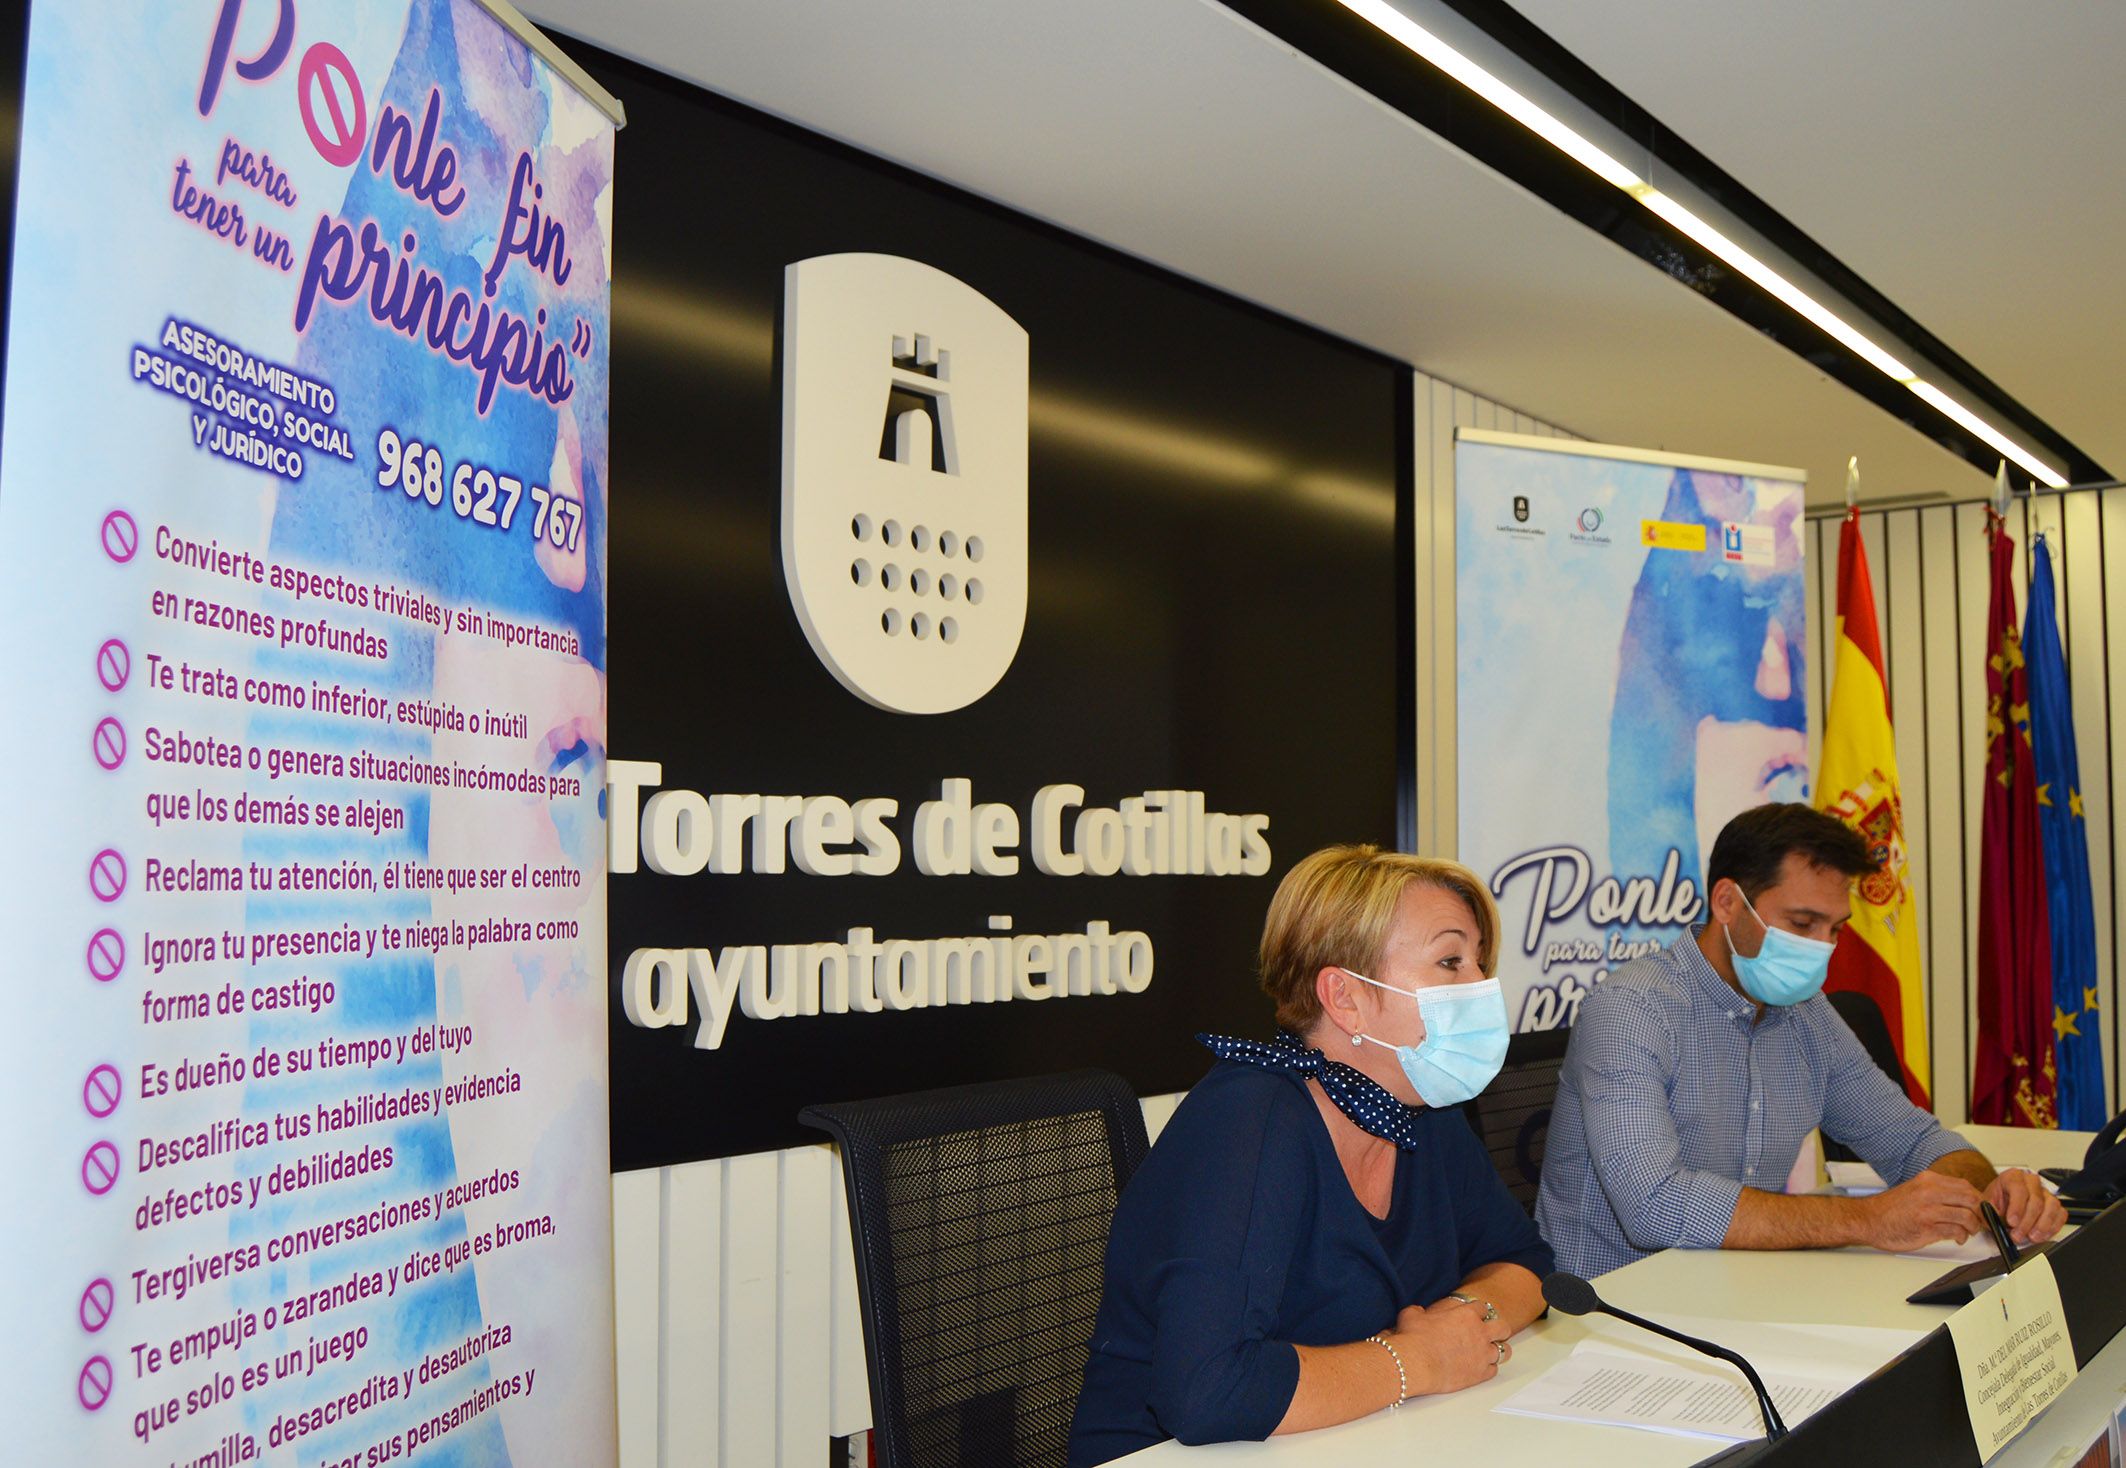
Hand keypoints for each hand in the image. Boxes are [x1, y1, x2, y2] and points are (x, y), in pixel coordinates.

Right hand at [1389, 1298, 1509, 1395]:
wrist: (1415, 1363)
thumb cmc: (1413, 1338)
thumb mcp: (1412, 1315)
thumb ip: (1420, 1311)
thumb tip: (1418, 1312)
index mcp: (1466, 1314)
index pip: (1483, 1308)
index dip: (1478, 1312)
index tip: (1473, 1317)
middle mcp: (1480, 1333)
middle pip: (1503, 1327)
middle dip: (1498, 1329)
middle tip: (1489, 1333)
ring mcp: (1483, 1354)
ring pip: (1504, 1351)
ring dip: (1495, 1350)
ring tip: (1486, 1353)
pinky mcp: (1480, 1374)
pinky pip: (1494, 1370)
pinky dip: (1488, 1369)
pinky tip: (1478, 1368)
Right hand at [1862, 1170, 1983, 1251]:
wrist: (1868, 1220)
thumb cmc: (1890, 1209)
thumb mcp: (1915, 1190)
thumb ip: (1937, 1192)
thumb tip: (1963, 1200)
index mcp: (1927, 1180)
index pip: (1965, 1186)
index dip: (1978, 1200)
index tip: (1980, 1209)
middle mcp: (1928, 1191)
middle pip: (1970, 1199)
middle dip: (1980, 1213)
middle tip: (1979, 1221)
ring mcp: (1927, 1209)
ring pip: (1966, 1216)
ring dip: (1972, 1227)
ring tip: (1967, 1231)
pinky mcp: (1926, 1227)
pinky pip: (1955, 1231)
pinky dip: (1961, 1237)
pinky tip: (1957, 1238)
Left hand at [1985, 1169, 2067, 1244]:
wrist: (2002, 1207)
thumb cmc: (1995, 1204)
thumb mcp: (1985, 1206)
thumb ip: (1988, 1211)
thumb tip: (1993, 1217)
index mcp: (2012, 1177)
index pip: (2019, 1189)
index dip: (2017, 1207)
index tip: (2012, 1222)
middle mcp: (2031, 1182)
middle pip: (2036, 1200)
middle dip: (2027, 1222)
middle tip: (2018, 1235)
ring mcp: (2045, 1192)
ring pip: (2051, 1206)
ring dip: (2042, 1225)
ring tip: (2031, 1237)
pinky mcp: (2055, 1204)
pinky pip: (2061, 1214)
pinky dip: (2053, 1227)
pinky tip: (2042, 1235)